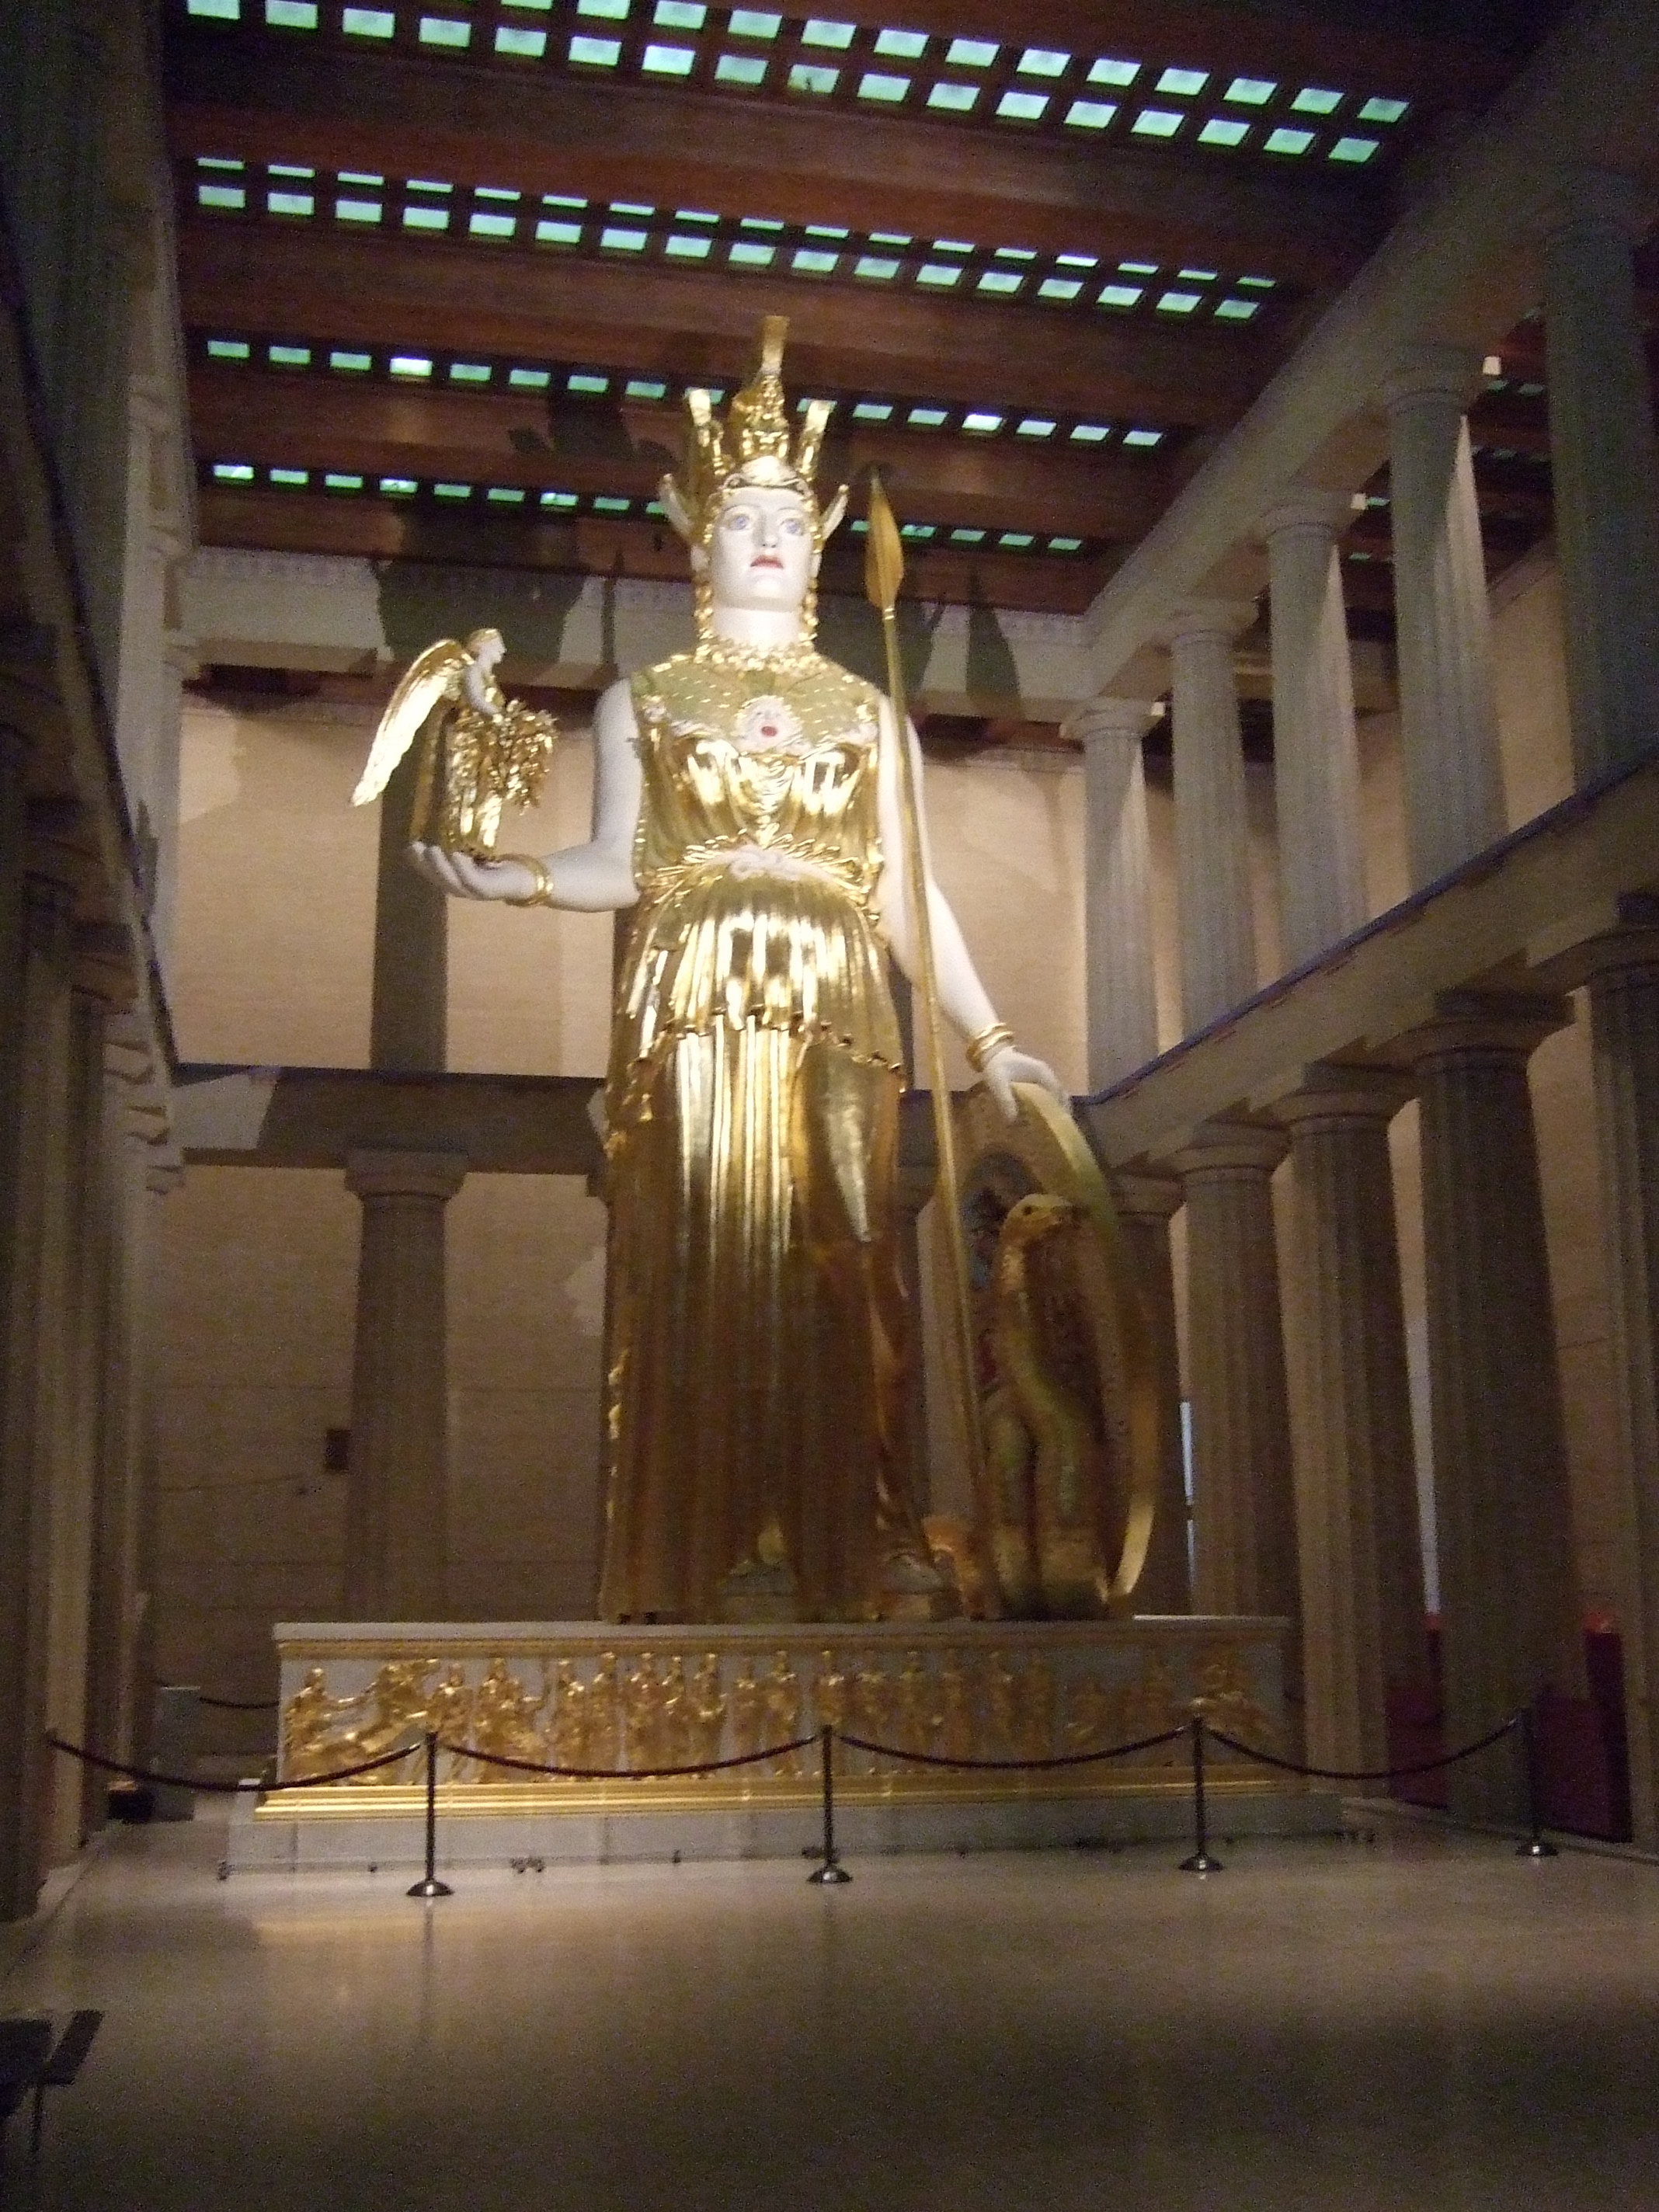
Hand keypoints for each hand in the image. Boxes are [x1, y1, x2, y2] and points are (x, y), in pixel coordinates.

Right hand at [408, 843, 536, 900]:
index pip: (433, 873)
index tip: (409, 847)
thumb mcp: (477, 855)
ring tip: (432, 848)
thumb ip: (462, 848)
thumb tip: (444, 829)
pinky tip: (456, 855)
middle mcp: (462, 889)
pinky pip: (473, 880)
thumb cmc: (501, 866)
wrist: (528, 879)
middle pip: (439, 879)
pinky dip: (463, 869)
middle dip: (425, 864)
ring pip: (453, 882)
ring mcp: (475, 892)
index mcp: (457, 881)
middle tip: (415, 846)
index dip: (419, 863)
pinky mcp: (489, 891)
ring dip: (441, 867)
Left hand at [981, 1043, 1067, 1123]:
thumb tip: (1013, 1121)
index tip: (1059, 1126)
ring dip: (1057, 1108)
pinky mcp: (1039, 1079)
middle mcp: (1047, 1074)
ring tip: (1054, 1127)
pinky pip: (1050, 1093)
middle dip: (1061, 1111)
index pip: (1058, 1094)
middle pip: (1061, 1095)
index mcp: (1042, 1073)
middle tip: (1058, 1130)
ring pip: (1057, 1094)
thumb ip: (1005, 1100)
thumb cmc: (996, 1067)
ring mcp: (1044, 1075)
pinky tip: (1045, 1116)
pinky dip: (1051, 1104)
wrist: (992, 1054)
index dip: (1060, 1110)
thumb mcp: (998, 1083)